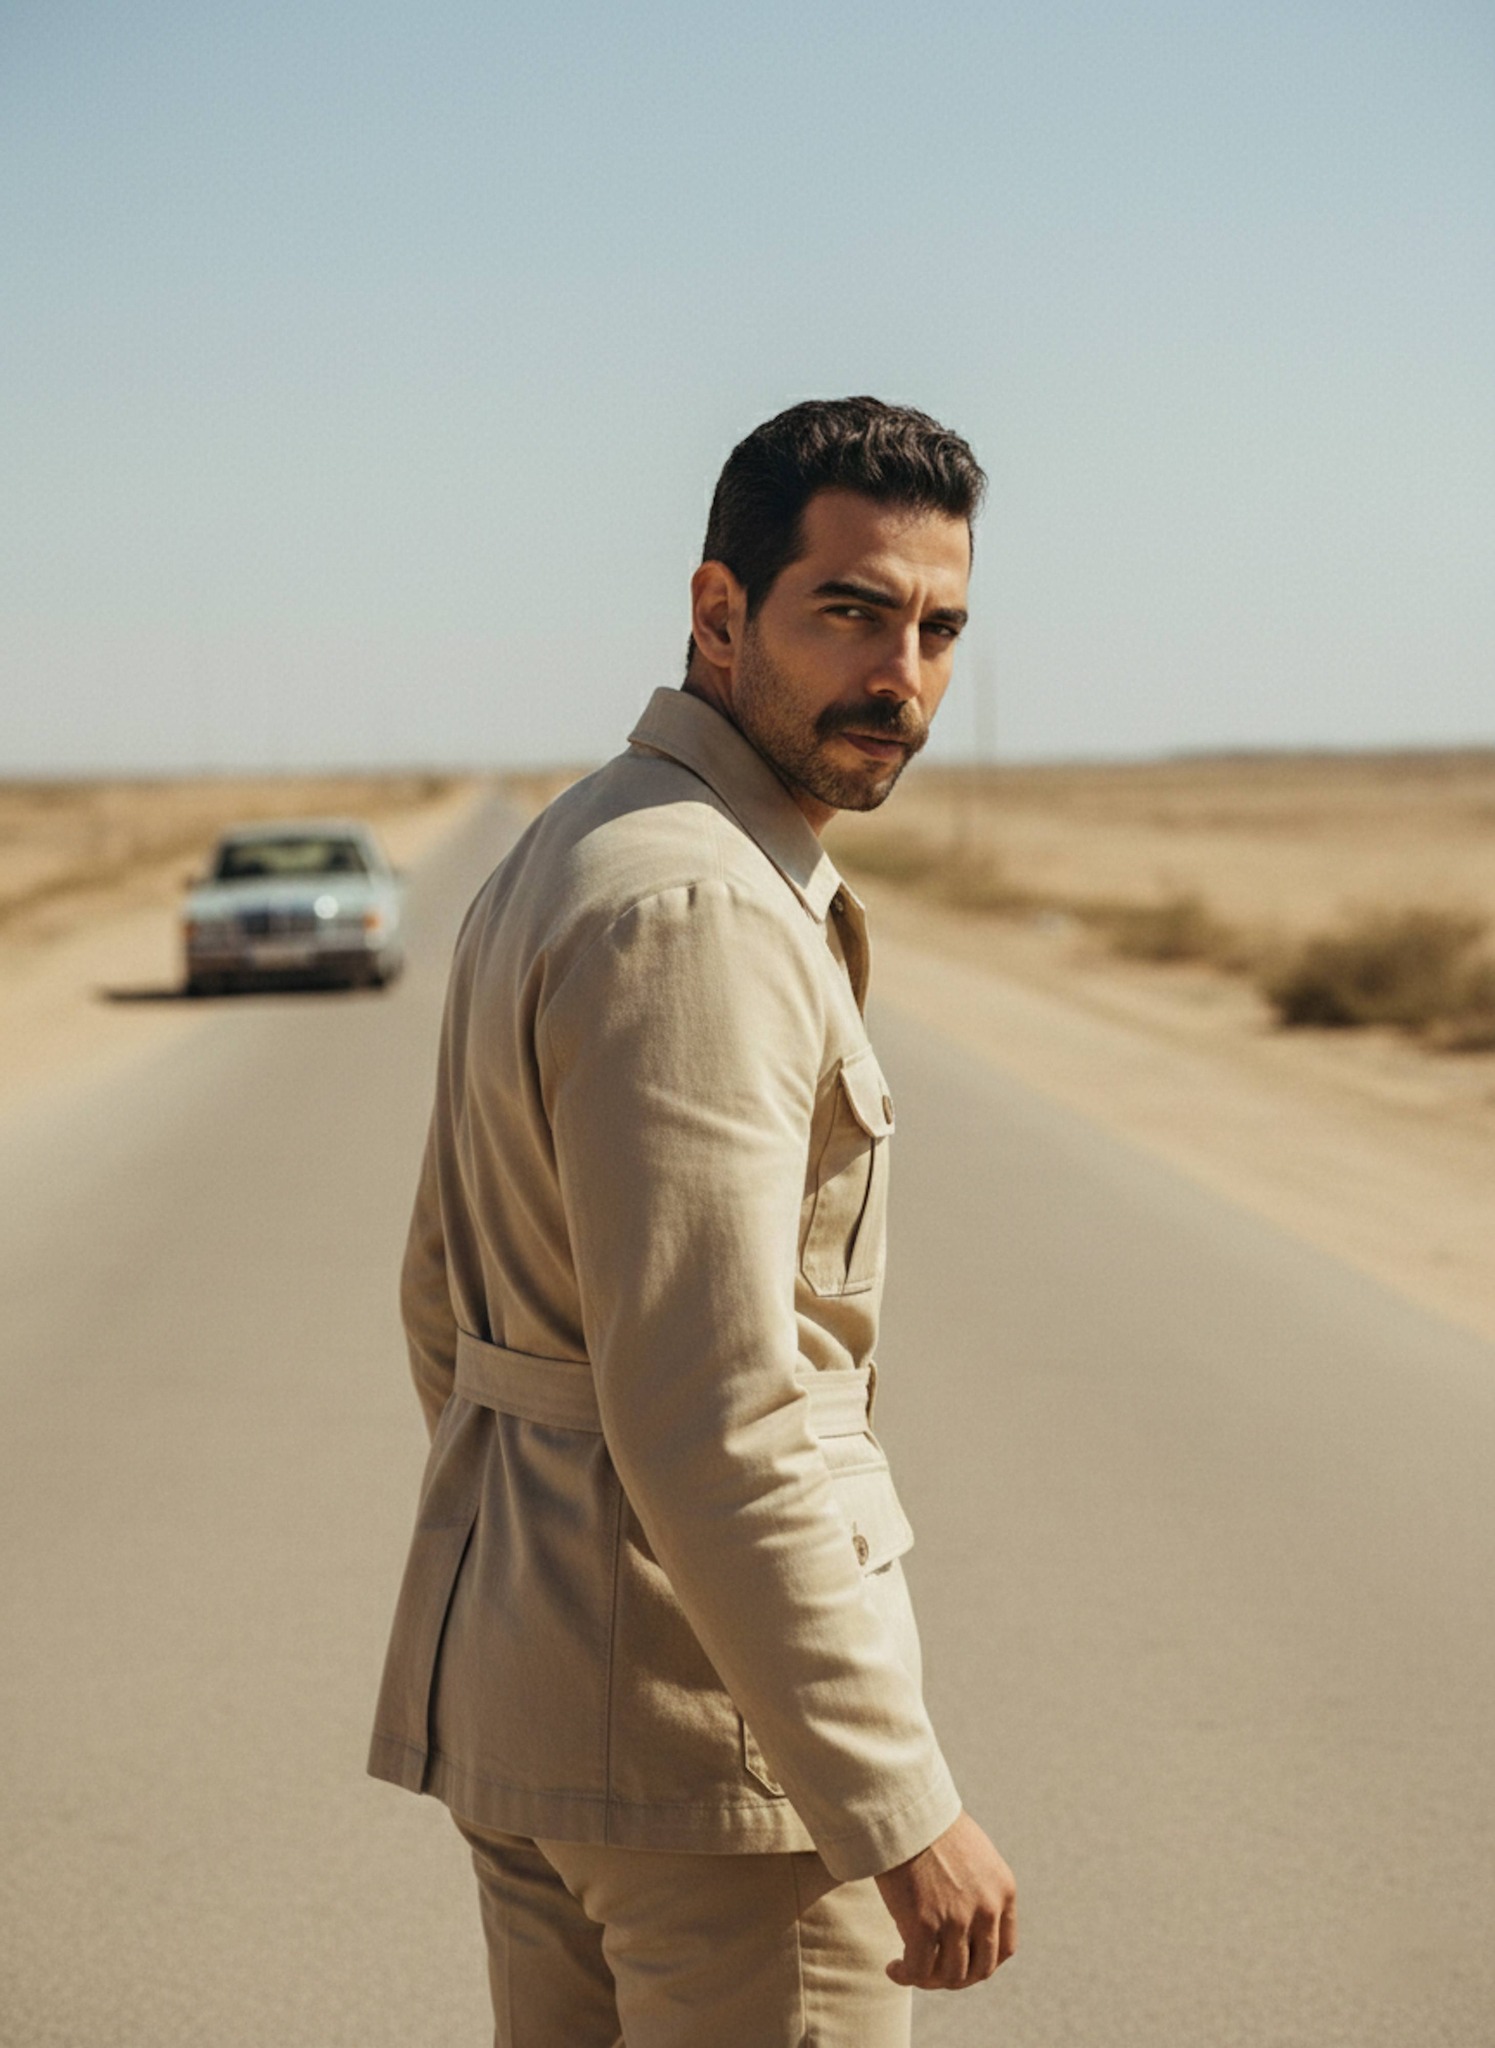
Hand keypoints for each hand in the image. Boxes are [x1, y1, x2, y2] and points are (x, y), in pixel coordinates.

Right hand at [873, 1811, 1017, 1990]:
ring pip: (950, 1975)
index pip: (1005, 1949)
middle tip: (933, 1972)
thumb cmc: (931, 1825)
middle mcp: (987, 1909)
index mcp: (1004, 1890)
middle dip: (956, 1977)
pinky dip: (906, 1975)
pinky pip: (919, 1970)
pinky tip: (893, 1969)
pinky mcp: (924, 1924)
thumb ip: (979, 1889)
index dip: (983, 1964)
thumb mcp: (975, 1856)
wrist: (906, 1808)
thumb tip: (963, 1925)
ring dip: (929, 1980)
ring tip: (909, 1969)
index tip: (962, 1962)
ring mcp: (957, 1919)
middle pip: (980, 1969)